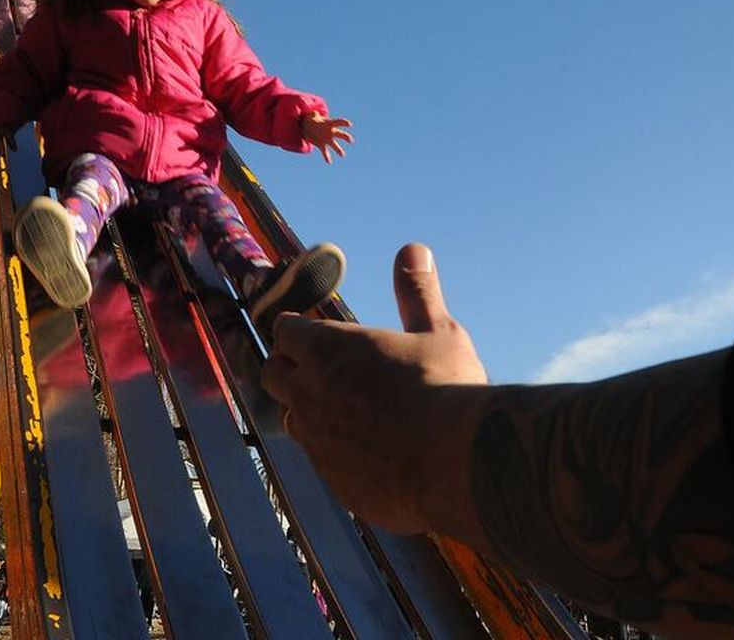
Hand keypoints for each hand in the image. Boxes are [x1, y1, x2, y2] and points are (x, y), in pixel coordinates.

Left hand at [261, 243, 488, 534]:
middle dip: (286, 365)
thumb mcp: (438, 331)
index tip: (303, 328)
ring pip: (292, 421)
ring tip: (336, 408)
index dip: (294, 328)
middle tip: (310, 364)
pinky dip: (334, 451)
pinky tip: (364, 452)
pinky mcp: (335, 482)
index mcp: (327, 351)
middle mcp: (310, 395)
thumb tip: (413, 250)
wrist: (459, 465)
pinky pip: (321, 462)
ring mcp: (318, 444)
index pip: (285, 331)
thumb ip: (417, 292)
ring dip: (306, 410)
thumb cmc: (447, 389)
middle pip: (274, 374)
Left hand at [300, 112, 353, 162]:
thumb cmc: (311, 119)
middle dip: (346, 138)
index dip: (344, 123)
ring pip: (335, 145)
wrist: (307, 128)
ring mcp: (327, 139)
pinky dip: (327, 157)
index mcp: (329, 124)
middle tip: (350, 141)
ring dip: (338, 150)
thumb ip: (313, 114)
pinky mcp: (321, 145)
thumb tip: (314, 113)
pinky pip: (325, 152)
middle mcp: (330, 132)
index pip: (339, 122)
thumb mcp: (311, 115)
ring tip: (342, 155)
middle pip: (340, 135)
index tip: (349, 125)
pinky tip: (329, 162)